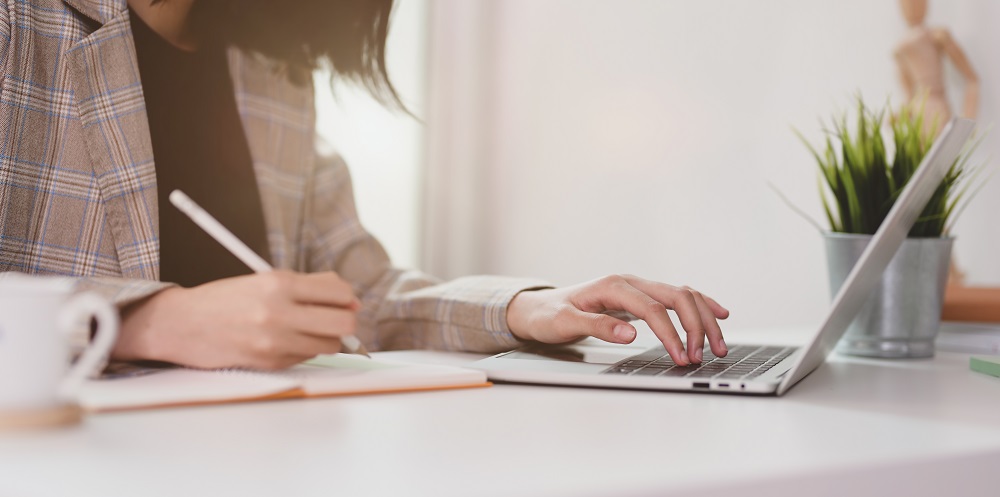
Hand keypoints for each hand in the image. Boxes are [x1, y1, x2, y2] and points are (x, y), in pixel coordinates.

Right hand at [114, 271, 359, 369]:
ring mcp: (275, 341)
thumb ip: (310, 286)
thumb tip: (351, 300)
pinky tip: (285, 340)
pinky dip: (304, 350)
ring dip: (325, 338)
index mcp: (279, 283)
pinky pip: (308, 357)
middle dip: (345, 321)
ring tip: (306, 329)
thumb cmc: (226, 299)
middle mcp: (279, 312)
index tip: (344, 301)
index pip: (340, 293)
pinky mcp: (270, 362)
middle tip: (335, 318)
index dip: (347, 298)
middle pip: (344, 323)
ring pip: (330, 345)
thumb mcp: (265, 280)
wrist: (183, 324)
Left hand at [506, 275, 728, 365]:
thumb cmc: (550, 315)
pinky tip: (719, 315)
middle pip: (677, 296)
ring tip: (718, 346)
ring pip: (683, 295)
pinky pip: (678, 298)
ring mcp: (638, 288)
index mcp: (613, 286)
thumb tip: (630, 334)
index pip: (653, 309)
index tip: (681, 357)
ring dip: (704, 318)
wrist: (539, 308)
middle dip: (697, 325)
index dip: (671, 333)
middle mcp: (630, 282)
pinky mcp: (642, 297)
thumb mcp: (565, 323)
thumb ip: (597, 327)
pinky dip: (701, 306)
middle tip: (704, 355)